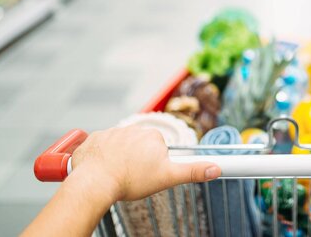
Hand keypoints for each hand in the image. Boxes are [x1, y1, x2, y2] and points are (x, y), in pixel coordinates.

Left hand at [70, 125, 220, 201]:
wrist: (95, 182)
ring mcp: (111, 132)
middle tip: (133, 175)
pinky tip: (103, 168)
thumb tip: (216, 168)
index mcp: (153, 136)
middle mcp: (133, 129)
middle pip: (139, 145)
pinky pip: (101, 145)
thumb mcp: (167, 177)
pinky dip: (102, 155)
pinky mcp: (94, 138)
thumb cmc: (131, 180)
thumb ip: (193, 172)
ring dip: (120, 156)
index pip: (158, 148)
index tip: (147, 173)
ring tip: (117, 173)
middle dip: (138, 158)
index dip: (154, 163)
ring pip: (120, 145)